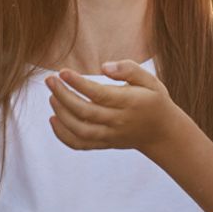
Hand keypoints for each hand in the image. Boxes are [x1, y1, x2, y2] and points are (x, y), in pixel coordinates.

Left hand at [45, 59, 183, 155]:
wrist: (162, 133)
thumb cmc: (154, 100)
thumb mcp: (150, 80)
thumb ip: (129, 69)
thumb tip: (104, 67)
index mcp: (129, 103)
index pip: (99, 94)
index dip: (79, 83)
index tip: (63, 72)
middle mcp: (118, 121)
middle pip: (85, 112)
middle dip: (63, 96)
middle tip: (50, 80)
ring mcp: (110, 135)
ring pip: (80, 130)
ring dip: (61, 114)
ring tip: (51, 96)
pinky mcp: (104, 144)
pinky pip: (80, 144)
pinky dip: (63, 135)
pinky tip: (53, 119)